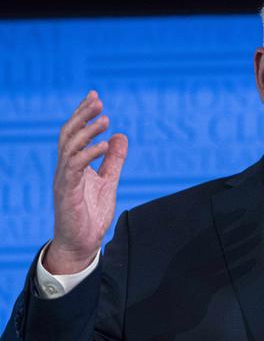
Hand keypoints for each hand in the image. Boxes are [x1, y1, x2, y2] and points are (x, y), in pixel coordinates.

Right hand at [44, 91, 127, 273]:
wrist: (82, 244)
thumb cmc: (90, 214)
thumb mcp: (108, 181)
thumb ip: (114, 160)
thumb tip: (121, 136)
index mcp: (74, 165)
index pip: (75, 133)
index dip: (83, 114)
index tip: (95, 97)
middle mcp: (66, 169)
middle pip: (68, 134)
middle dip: (82, 116)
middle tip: (98, 101)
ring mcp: (65, 179)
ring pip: (70, 147)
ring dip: (87, 131)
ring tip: (105, 119)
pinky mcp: (67, 192)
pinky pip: (75, 167)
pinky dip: (89, 153)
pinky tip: (104, 145)